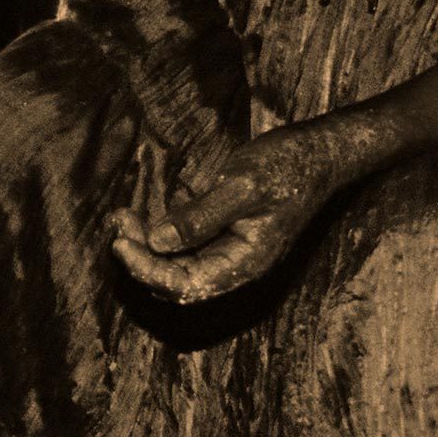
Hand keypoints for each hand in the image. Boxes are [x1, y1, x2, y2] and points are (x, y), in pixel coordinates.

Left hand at [112, 114, 376, 303]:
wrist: (319, 150)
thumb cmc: (288, 166)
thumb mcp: (242, 186)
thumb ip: (200, 217)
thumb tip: (157, 241)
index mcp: (244, 263)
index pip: (185, 286)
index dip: (148, 269)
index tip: (121, 243)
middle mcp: (234, 263)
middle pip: (176, 278)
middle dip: (142, 256)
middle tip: (118, 225)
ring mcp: (229, 248)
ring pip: (177, 260)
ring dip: (146, 243)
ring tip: (120, 217)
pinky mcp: (223, 230)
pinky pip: (185, 242)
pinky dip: (160, 230)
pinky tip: (139, 212)